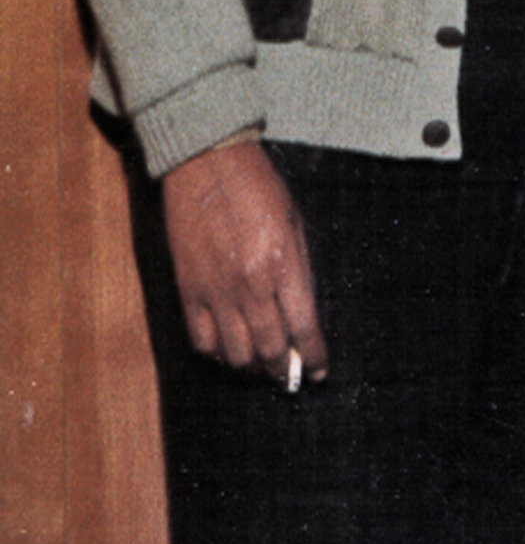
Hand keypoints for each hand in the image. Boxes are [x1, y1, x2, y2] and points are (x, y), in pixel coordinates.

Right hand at [161, 137, 325, 381]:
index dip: (313, 356)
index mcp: (283, 266)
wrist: (208, 166)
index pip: (304, 327)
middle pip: (270, 349)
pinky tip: (230, 353)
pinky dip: (218, 355)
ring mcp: (216, 291)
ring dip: (253, 368)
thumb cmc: (260, 190)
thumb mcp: (295, 225)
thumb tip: (304, 316)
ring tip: (263, 368)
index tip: (318, 372)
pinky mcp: (188, 290)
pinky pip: (202, 340)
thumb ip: (300, 272)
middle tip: (290, 377)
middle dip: (284, 370)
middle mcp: (250, 285)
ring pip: (236, 353)